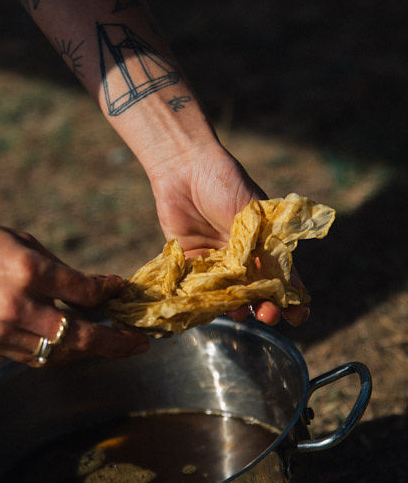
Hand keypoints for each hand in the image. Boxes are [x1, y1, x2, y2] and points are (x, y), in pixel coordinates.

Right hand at [0, 205, 149, 362]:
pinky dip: (59, 356)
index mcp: (28, 270)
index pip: (83, 292)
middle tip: (139, 343)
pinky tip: (76, 349)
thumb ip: (58, 269)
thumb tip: (92, 289)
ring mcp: (2, 330)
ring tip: (114, 349)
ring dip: (91, 353)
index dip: (108, 293)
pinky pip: (34, 359)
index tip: (121, 291)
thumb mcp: (22, 241)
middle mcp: (18, 305)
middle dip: (115, 342)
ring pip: (59, 355)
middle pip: (79, 336)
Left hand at [148, 142, 308, 326]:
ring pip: (229, 296)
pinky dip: (204, 301)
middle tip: (266, 316)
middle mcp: (242, 259)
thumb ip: (265, 244)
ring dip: (235, 308)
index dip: (291, 300)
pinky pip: (198, 289)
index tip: (297, 315)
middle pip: (257, 293)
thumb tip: (285, 281)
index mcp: (264, 246)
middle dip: (264, 308)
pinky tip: (209, 309)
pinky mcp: (189, 263)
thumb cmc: (225, 182)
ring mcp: (217, 263)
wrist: (184, 167)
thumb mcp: (252, 212)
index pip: (283, 279)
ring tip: (239, 313)